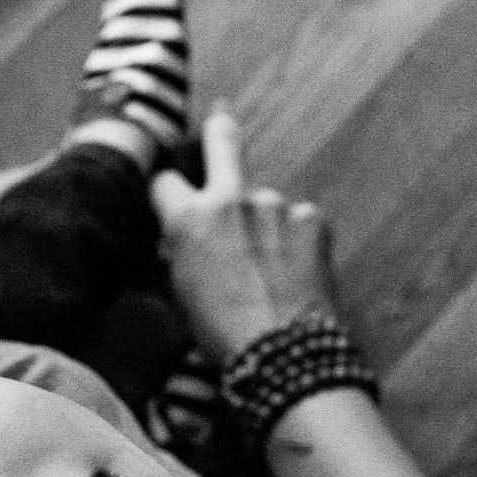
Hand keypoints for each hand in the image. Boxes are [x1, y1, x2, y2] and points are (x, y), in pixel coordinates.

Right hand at [148, 109, 341, 364]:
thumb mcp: (180, 295)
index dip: (167, 190)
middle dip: (218, 130)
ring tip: (270, 271)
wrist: (282, 355)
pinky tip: (295, 274)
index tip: (173, 196)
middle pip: (221, 140)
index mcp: (188, 219)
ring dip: (266, 224)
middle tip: (220, 121)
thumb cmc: (222, 334)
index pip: (165, 180)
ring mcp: (276, 205)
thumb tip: (173, 248)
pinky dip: (297, 242)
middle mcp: (231, 200)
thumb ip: (176, 256)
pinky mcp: (312, 219)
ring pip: (266, 202)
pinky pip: (299, 222)